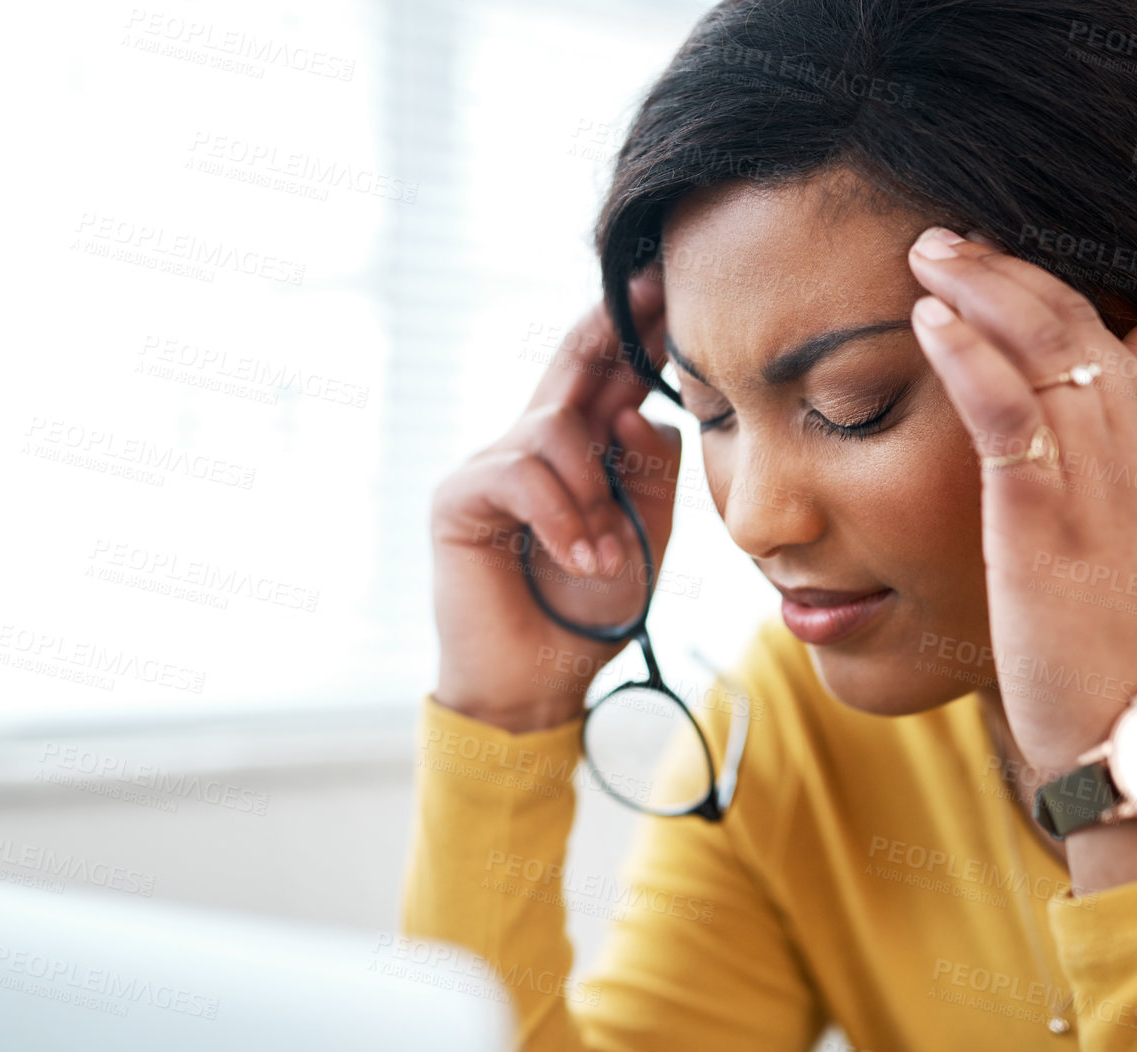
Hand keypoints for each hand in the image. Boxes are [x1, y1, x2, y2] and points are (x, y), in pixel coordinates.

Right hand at [430, 269, 680, 732]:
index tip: (676, 283)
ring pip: (555, 429)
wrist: (540, 682)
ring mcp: (492, 466)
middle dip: (614, 323)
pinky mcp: (460, 496)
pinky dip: (563, 520)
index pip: (611, 372)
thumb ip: (651, 470)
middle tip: (652, 286)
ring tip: (606, 556)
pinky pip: (523, 476)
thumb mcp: (645, 534)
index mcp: (583, 450)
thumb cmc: (591, 611)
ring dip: (593, 496)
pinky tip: (583, 562)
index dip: (640, 327)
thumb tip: (639, 408)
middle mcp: (534, 445)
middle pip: (573, 360)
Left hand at [905, 227, 1136, 777]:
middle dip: (1005, 272)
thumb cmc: (1118, 643)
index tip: (987, 264)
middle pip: (1075, 325)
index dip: (1043, 291)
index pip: (1105, 338)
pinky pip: (1009, 411)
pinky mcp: (1045, 517)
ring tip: (924, 253)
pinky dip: (969, 355)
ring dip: (981, 290)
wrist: (1131, 730)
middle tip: (941, 238)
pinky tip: (929, 319)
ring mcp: (1096, 480)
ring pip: (1044, 350)